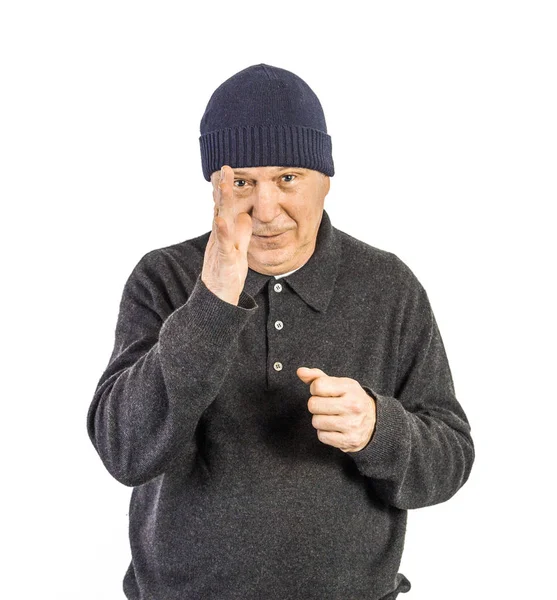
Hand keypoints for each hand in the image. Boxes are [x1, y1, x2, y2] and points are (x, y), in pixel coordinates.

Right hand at [201, 165, 252, 304]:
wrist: (217, 299)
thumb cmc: (227, 274)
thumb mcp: (238, 249)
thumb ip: (242, 232)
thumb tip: (247, 215)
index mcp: (225, 232)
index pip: (226, 206)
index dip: (227, 188)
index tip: (231, 168)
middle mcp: (220, 236)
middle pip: (221, 207)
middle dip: (224, 187)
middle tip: (227, 167)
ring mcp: (220, 247)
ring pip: (220, 220)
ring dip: (222, 202)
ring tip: (223, 184)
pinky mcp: (224, 260)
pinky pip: (223, 244)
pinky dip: (222, 231)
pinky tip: (221, 219)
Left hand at [297, 367, 376, 452]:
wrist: (375, 422)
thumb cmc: (351, 399)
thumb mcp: (339, 384)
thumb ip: (318, 377)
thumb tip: (300, 371)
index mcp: (350, 388)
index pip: (317, 386)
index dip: (315, 389)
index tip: (324, 393)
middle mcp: (353, 406)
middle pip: (313, 404)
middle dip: (316, 405)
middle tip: (327, 406)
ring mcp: (352, 424)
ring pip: (316, 422)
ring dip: (320, 420)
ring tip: (332, 417)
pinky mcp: (349, 440)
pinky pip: (322, 436)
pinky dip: (324, 433)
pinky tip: (335, 428)